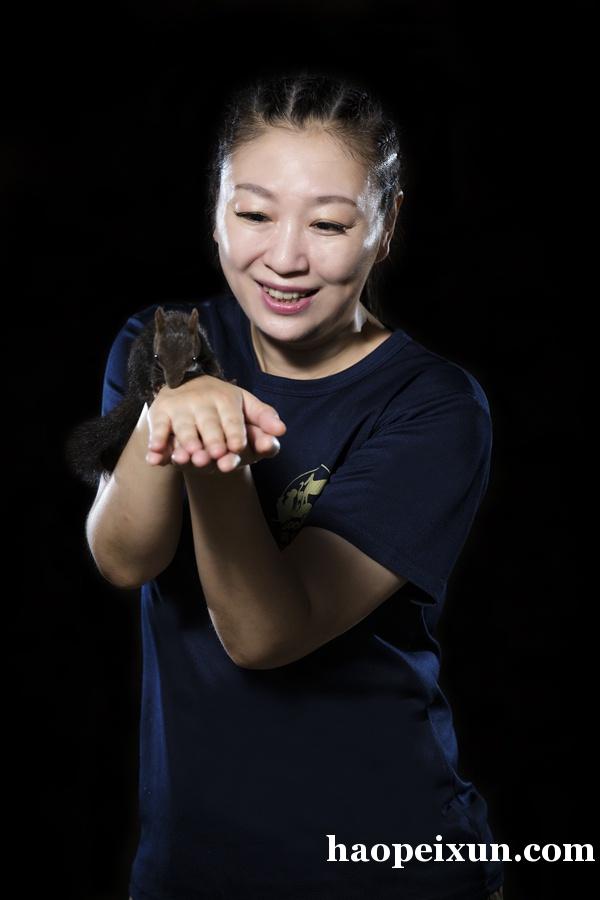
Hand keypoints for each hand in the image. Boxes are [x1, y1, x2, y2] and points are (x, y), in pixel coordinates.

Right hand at [145, 376, 286, 473]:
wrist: (187, 385)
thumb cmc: (224, 407)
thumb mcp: (246, 408)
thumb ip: (264, 420)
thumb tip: (281, 430)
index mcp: (226, 398)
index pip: (232, 418)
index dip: (234, 433)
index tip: (237, 447)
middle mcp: (202, 401)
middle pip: (208, 424)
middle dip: (211, 440)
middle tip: (214, 456)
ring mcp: (180, 408)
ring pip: (183, 427)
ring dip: (186, 442)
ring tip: (189, 457)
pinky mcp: (160, 414)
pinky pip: (158, 430)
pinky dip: (156, 443)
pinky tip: (155, 458)